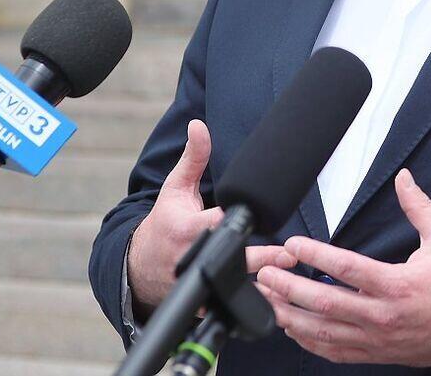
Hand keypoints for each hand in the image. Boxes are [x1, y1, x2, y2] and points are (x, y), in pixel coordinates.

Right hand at [127, 119, 294, 311]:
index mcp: (189, 228)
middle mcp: (193, 258)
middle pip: (233, 259)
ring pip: (235, 286)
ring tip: (291, 277)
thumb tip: (199, 125)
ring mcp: (199, 284)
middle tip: (290, 254)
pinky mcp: (204, 303)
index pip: (220, 222)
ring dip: (264, 284)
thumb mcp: (175, 188)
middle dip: (262, 258)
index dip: (242, 219)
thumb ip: (193, 158)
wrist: (139, 267)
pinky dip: (253, 303)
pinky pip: (230, 305)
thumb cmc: (164, 223)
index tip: (262, 215)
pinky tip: (278, 300)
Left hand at [256, 169, 430, 366]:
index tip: (293, 244)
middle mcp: (381, 315)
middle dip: (288, 287)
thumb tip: (404, 179)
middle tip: (265, 273)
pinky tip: (293, 327)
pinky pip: (333, 350)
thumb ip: (420, 208)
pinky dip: (308, 340)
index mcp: (397, 285)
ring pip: (322, 331)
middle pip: (323, 302)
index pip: (346, 268)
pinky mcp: (374, 353)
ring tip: (269, 299)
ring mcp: (375, 338)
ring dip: (290, 314)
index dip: (315, 255)